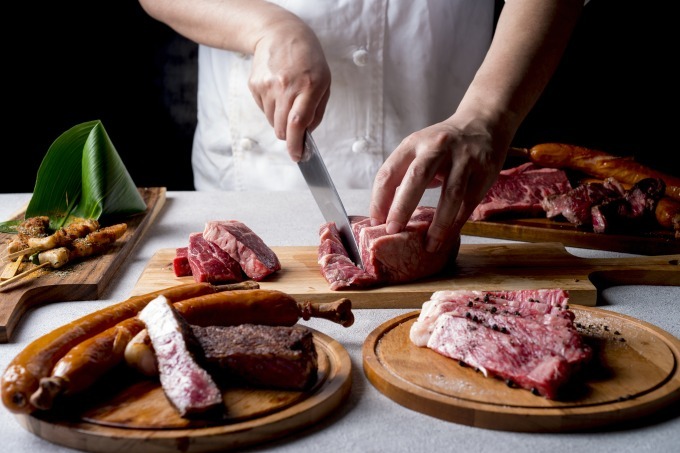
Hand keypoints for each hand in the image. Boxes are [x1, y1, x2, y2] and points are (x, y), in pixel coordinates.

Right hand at [248, 18, 330, 160]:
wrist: (280, 34)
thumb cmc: (308, 60)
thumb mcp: (324, 82)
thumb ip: (316, 111)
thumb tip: (306, 135)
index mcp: (309, 86)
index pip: (298, 123)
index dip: (296, 145)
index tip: (297, 156)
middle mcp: (286, 87)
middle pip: (282, 128)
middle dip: (289, 137)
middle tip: (295, 134)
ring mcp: (267, 86)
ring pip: (273, 122)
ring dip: (281, 121)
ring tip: (287, 101)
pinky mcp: (255, 85)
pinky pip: (263, 110)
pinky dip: (271, 109)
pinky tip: (277, 92)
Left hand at [369, 117, 508, 253]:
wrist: (482, 124)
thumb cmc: (443, 146)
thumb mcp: (418, 150)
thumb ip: (403, 175)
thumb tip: (384, 214)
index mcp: (413, 143)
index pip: (389, 171)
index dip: (379, 199)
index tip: (376, 222)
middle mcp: (437, 147)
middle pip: (417, 177)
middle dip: (402, 207)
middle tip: (393, 230)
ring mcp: (463, 158)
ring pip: (450, 194)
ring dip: (438, 223)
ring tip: (429, 244)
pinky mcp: (483, 171)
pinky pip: (469, 202)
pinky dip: (458, 222)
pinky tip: (448, 237)